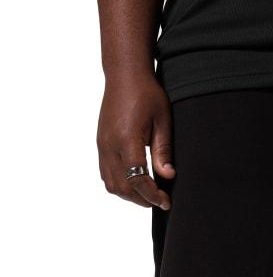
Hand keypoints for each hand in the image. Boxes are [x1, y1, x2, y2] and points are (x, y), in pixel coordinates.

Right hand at [97, 73, 174, 208]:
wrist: (124, 74)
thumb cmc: (147, 94)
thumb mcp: (163, 121)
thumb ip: (164, 150)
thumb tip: (168, 176)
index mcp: (127, 139)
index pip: (137, 179)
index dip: (153, 195)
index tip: (166, 202)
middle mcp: (110, 145)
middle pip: (123, 187)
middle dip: (143, 200)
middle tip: (161, 201)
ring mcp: (102, 145)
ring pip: (112, 184)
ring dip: (130, 195)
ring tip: (149, 194)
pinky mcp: (101, 144)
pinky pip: (106, 174)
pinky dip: (120, 185)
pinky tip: (136, 183)